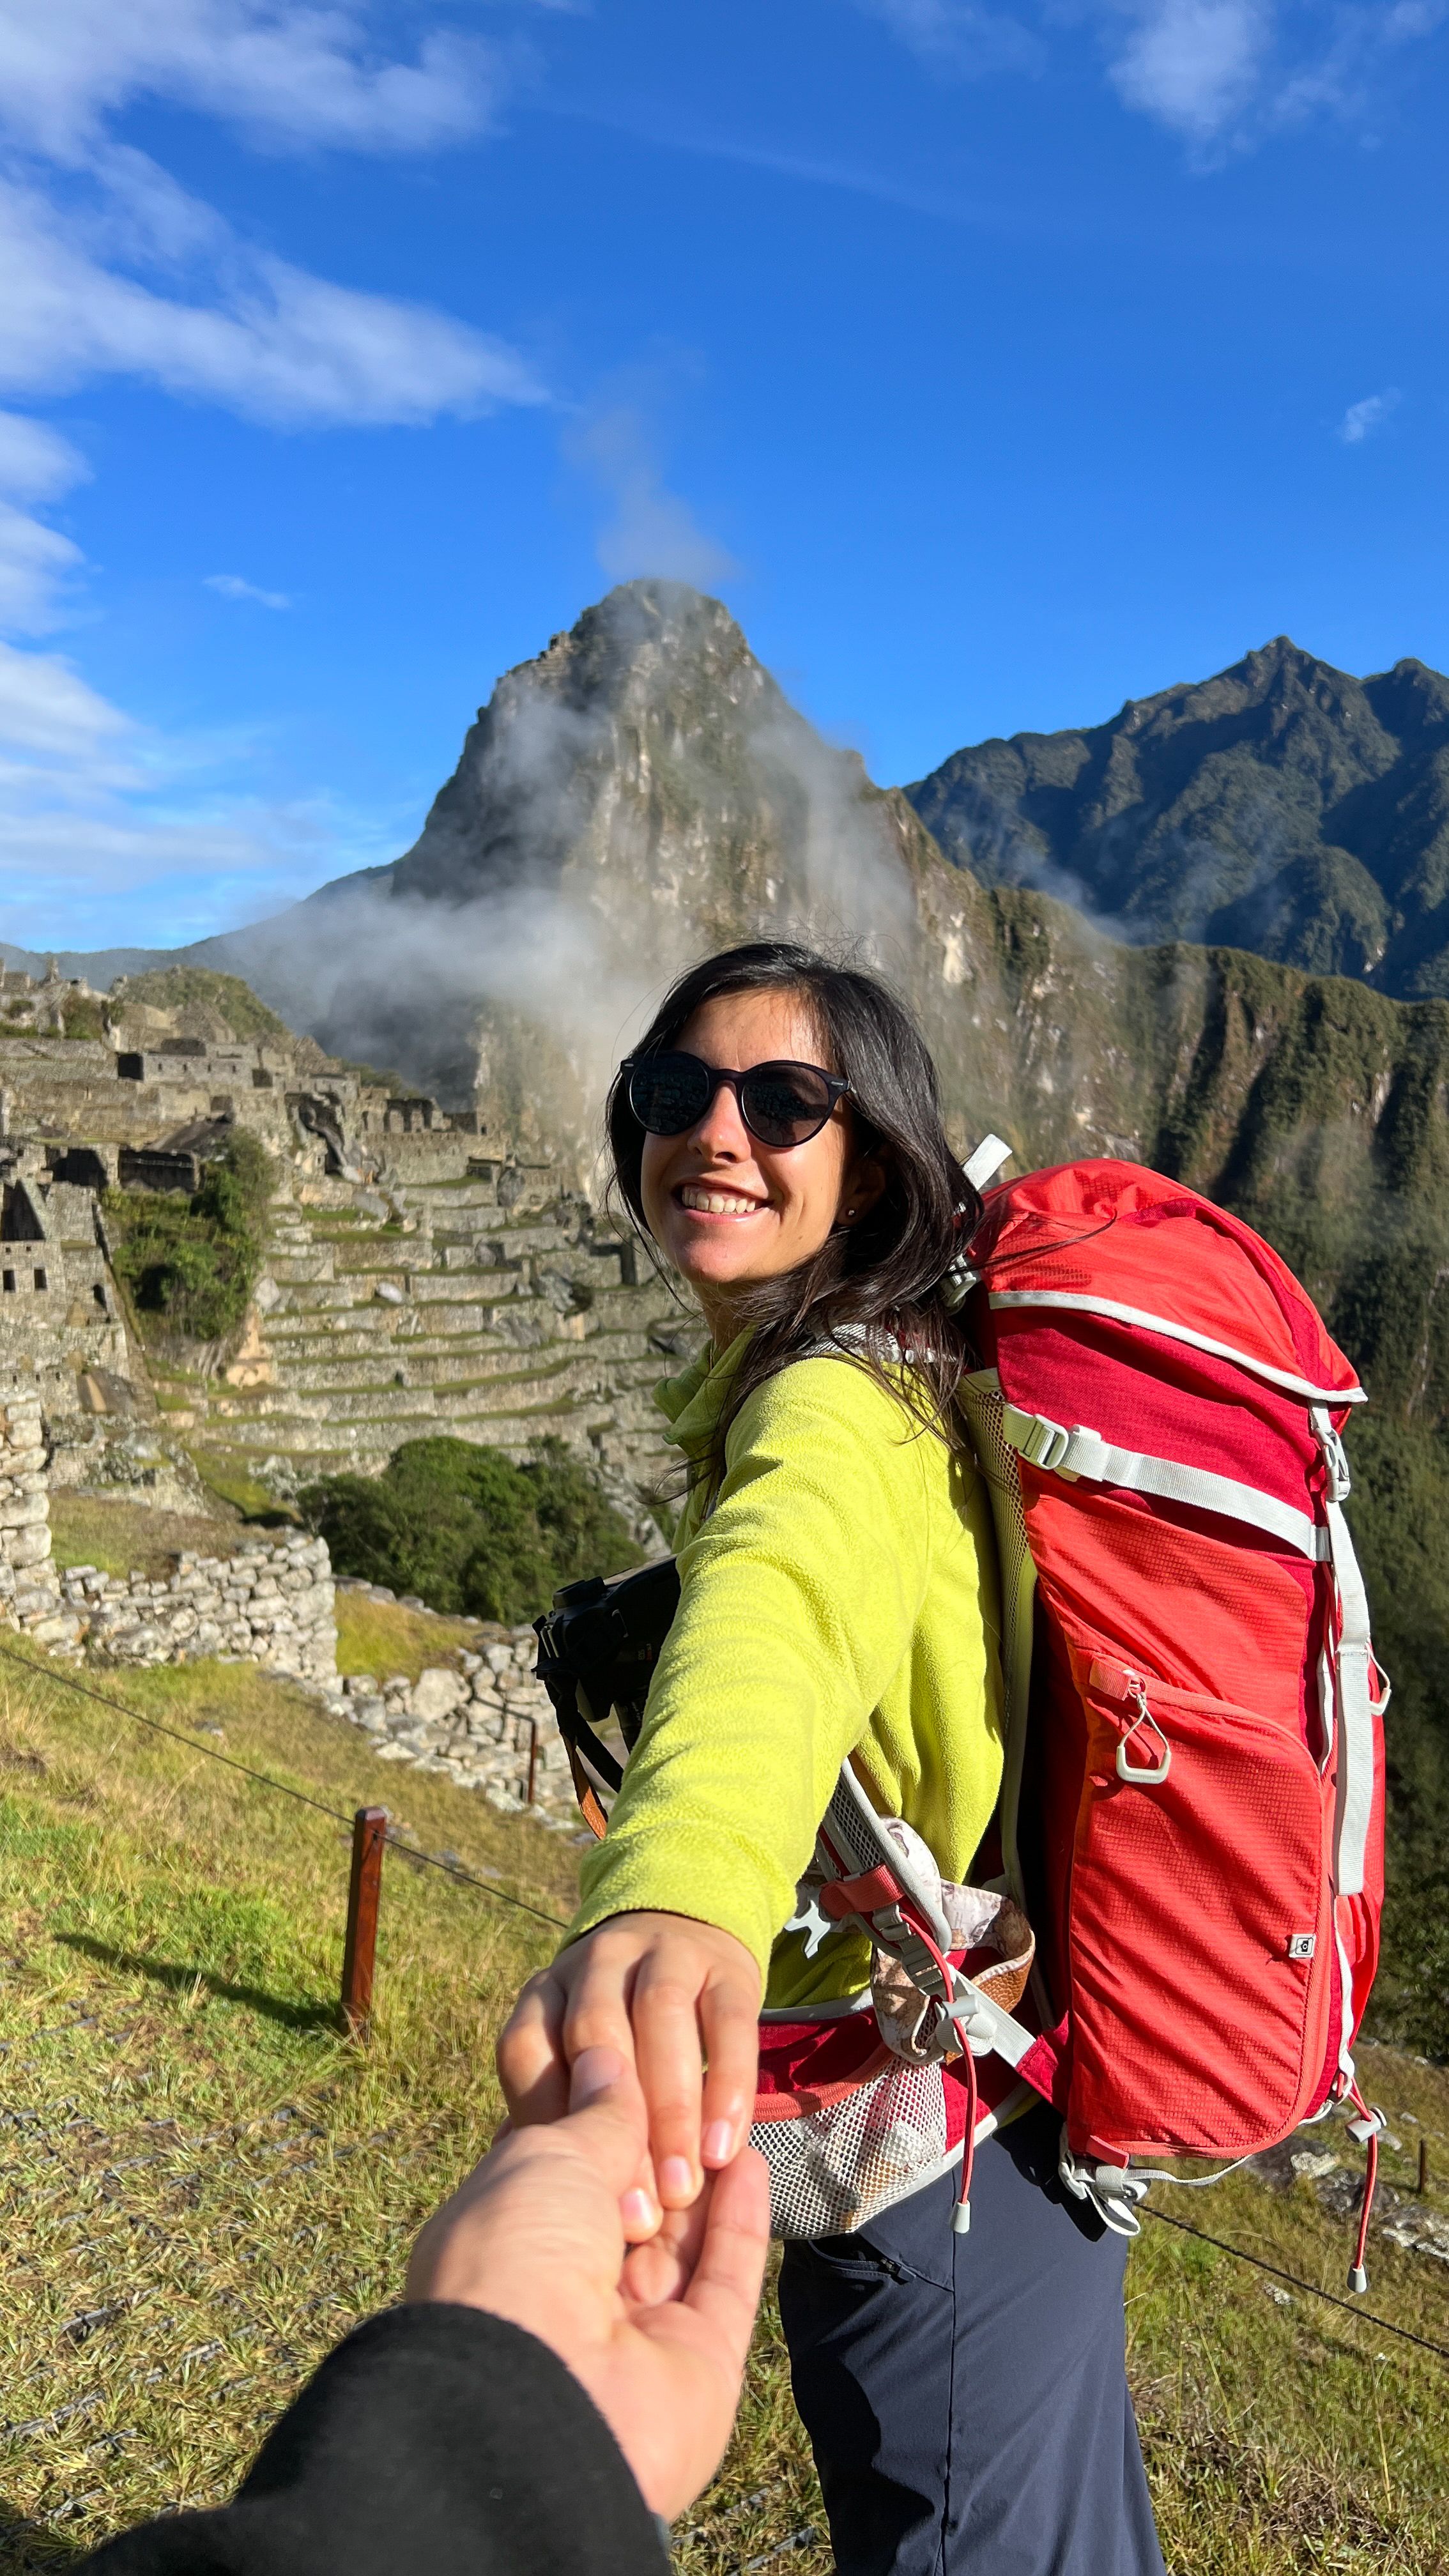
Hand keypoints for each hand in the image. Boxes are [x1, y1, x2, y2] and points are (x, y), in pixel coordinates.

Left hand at [406, 2047, 769, 2521]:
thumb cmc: (515, 2261)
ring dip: (702, 2179)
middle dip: (654, 2151)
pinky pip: (725, 2278)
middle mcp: (563, 2293)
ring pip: (678, 2243)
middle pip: (622, 2209)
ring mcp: (634, 2333)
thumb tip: (609, 2062)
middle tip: (691, 2086)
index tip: (631, 2062)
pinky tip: (751, 2159)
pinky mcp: (699, 2360)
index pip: (555, 2174)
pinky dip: (739, 2220)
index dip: (593, 2120)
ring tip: (729, 2112)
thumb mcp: (545, 2159)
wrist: (544, 2401)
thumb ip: (594, 2116)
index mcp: (503, 2246)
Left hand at [497, 1911, 760, 2227]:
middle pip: (594, 2034)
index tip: (570, 2193)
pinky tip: (725, 2150)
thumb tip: (535, 2187)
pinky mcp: (728, 1967)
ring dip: (671, 2109)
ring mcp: (663, 1954)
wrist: (693, 1931)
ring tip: (683, 2186)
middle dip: (614, 2122)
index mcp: (545, 1993)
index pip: (529, 2050)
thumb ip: (559, 2111)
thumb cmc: (624, 2038)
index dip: (548, 2120)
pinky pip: (730, 2024)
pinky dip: (728, 2088)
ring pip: (660, 2018)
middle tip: (638, 2208)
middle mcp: (596, 1962)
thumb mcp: (578, 2060)